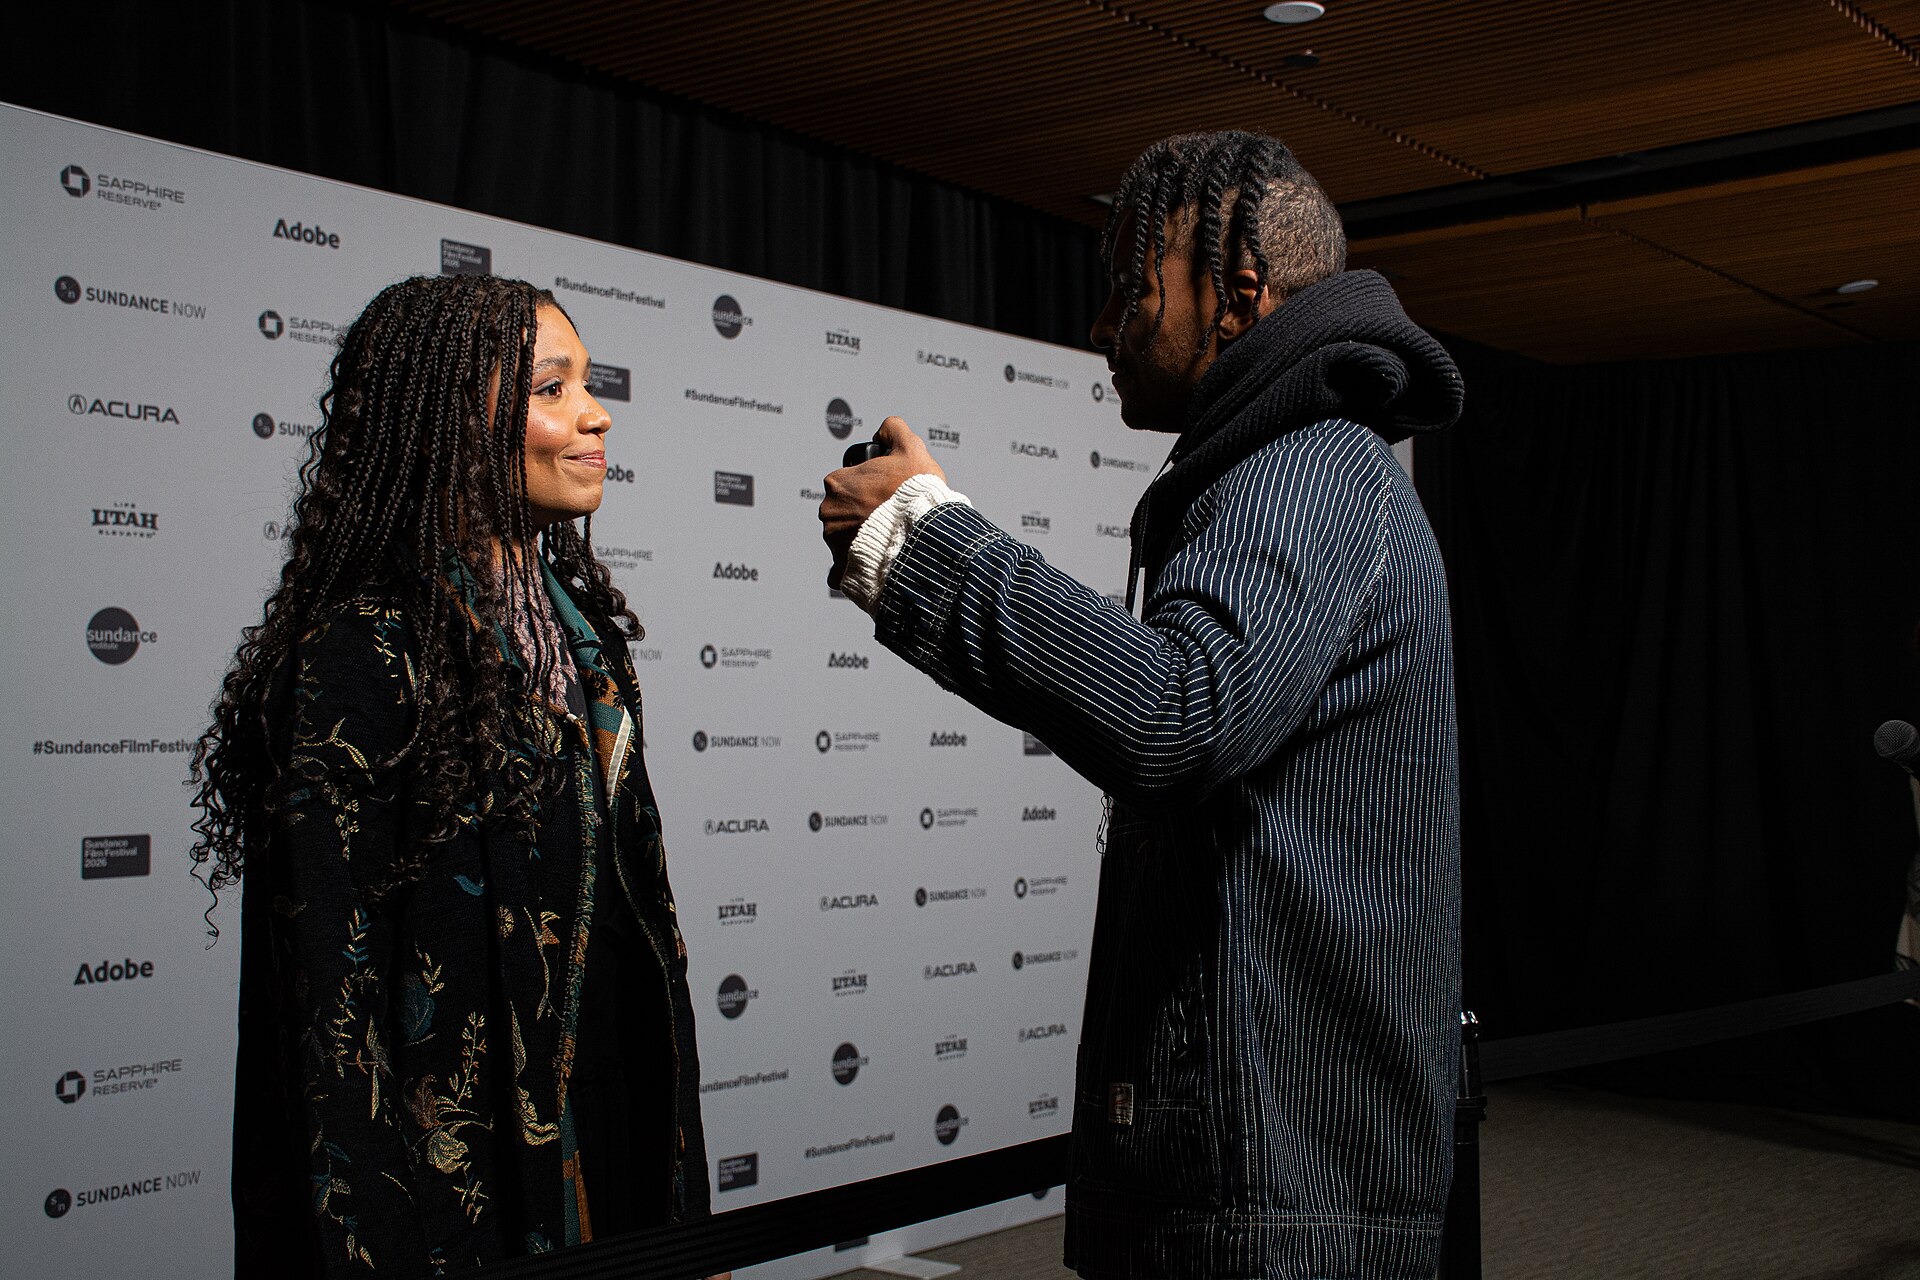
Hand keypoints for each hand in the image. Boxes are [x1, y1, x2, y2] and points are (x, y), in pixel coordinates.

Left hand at [819, 416, 946, 588]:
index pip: (847, 482)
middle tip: (888, 514)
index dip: (868, 485)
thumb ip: (894, 429)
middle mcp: (829, 512)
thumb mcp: (911, 448)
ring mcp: (833, 542)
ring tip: (888, 537)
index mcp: (837, 483)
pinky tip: (870, 563)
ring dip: (859, 538)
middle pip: (843, 509)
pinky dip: (852, 568)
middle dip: (861, 512)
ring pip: (843, 538)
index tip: (885, 492)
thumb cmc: (917, 494)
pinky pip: (841, 570)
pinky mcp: (842, 568)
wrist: (925, 535)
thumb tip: (883, 431)